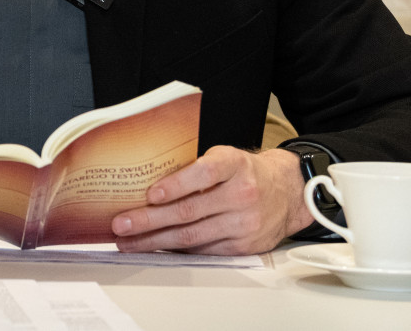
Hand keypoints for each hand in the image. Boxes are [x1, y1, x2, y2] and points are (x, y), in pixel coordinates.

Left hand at [110, 146, 313, 254]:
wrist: (288, 193)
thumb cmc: (245, 172)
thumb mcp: (225, 158)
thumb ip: (195, 169)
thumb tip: (148, 185)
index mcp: (234, 165)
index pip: (203, 174)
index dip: (175, 185)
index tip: (150, 194)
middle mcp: (241, 194)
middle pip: (189, 212)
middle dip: (150, 220)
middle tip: (122, 224)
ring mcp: (243, 223)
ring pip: (192, 237)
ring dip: (155, 241)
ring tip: (128, 242)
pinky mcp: (242, 246)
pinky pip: (202, 251)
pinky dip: (176, 251)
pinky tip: (155, 249)